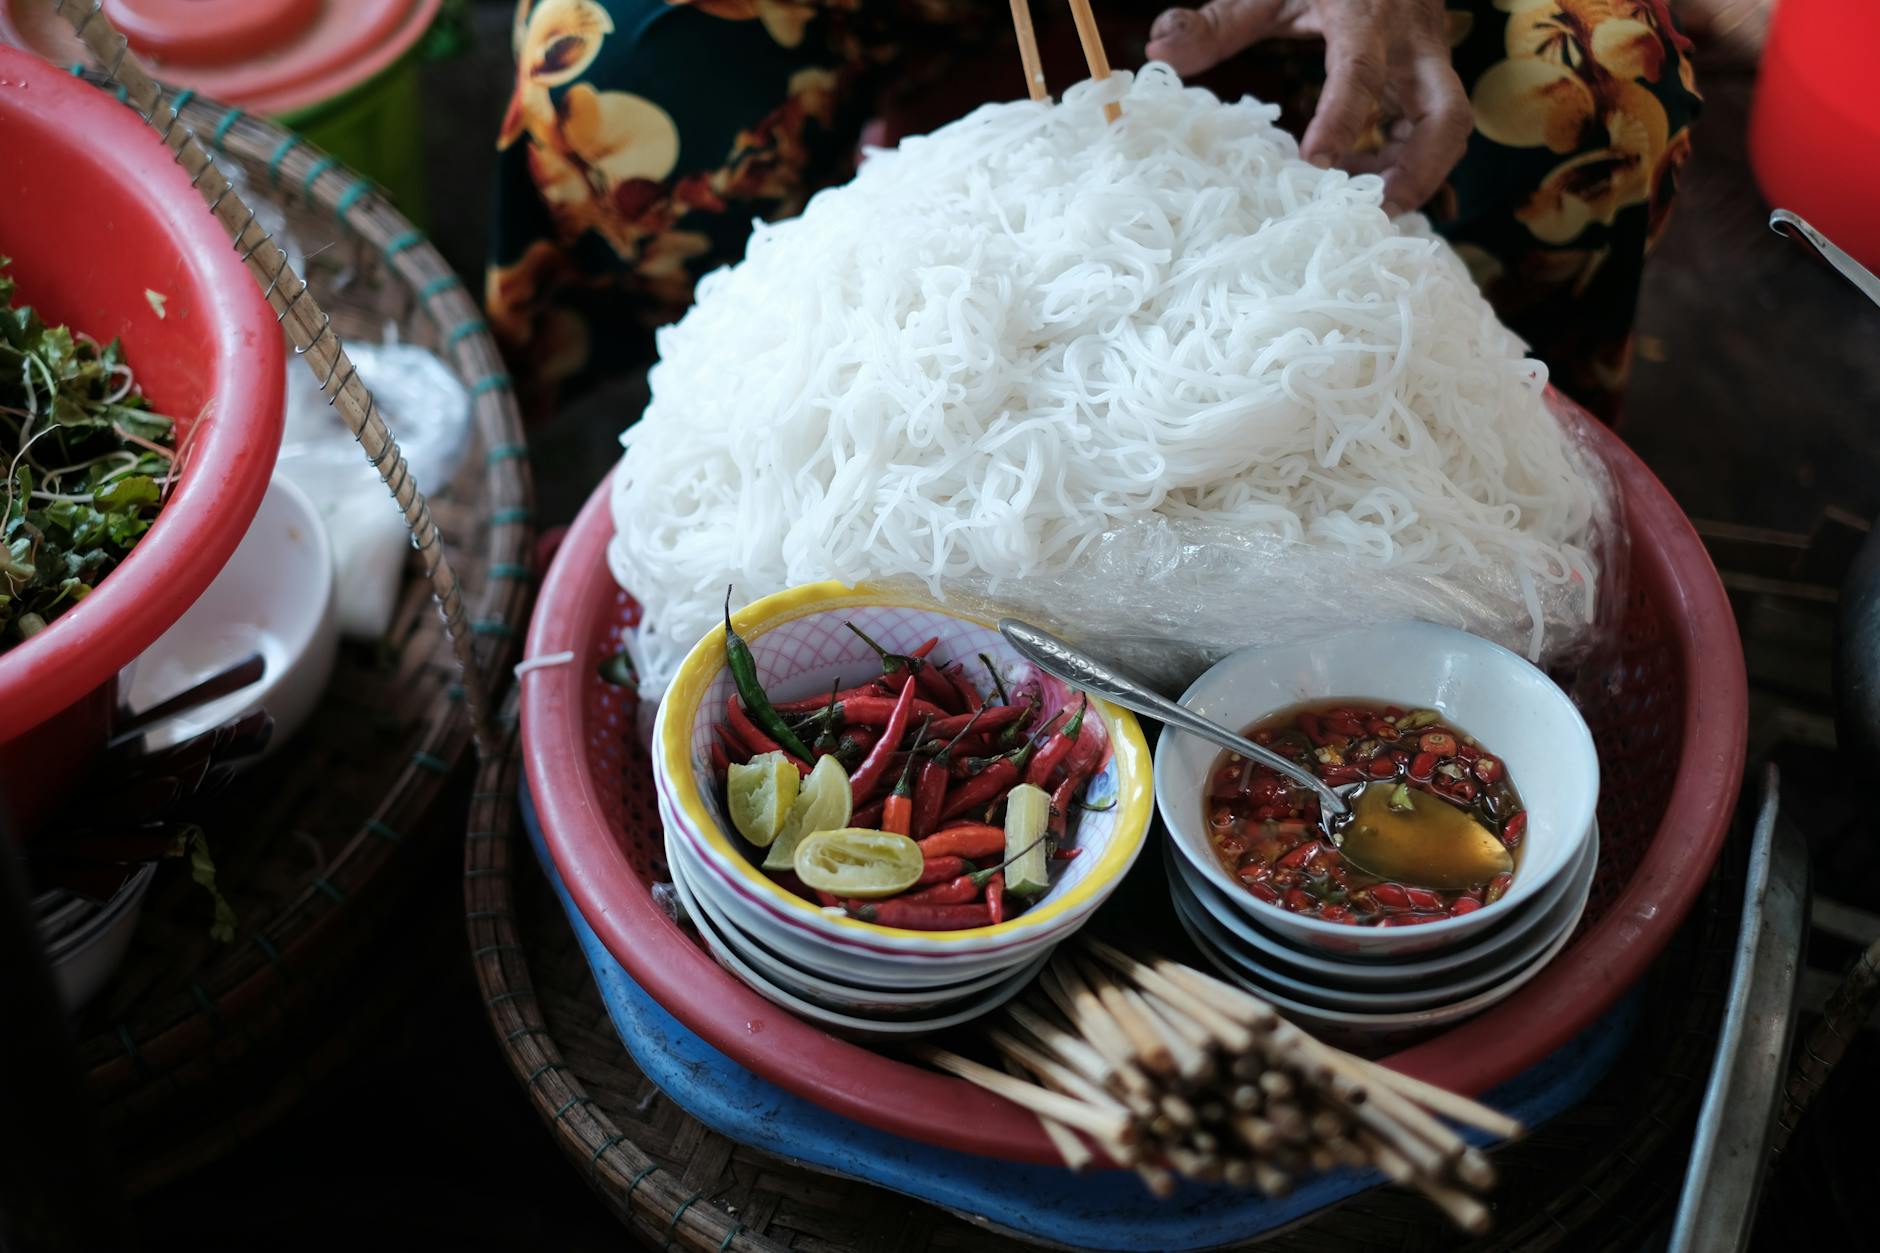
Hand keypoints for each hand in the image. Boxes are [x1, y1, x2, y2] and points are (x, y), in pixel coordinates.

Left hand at [1146, 0, 1471, 214]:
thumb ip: (1217, 22)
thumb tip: (1158, 48)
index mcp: (1368, 13)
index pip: (1362, 72)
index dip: (1340, 121)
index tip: (1312, 165)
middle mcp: (1413, 41)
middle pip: (1447, 116)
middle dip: (1418, 171)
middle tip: (1375, 211)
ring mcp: (1430, 62)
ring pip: (1449, 130)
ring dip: (1411, 175)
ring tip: (1357, 200)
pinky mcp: (1430, 78)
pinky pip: (1434, 130)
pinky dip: (1406, 163)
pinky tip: (1362, 179)